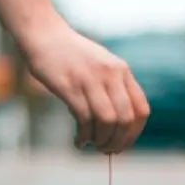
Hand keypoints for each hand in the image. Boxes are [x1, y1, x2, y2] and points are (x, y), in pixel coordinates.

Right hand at [26, 20, 149, 153]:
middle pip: (125, 119)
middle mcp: (110, 74)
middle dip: (117, 142)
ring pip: (107, 121)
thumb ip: (114, 89)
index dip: (134, 134)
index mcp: (121, 71)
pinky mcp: (70, 86)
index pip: (141, 110)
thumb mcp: (102, 66)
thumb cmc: (72, 56)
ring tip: (91, 144)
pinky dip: (83, 136)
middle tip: (105, 150)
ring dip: (101, 140)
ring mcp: (90, 79)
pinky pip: (84, 119)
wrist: (43, 35)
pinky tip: (78, 141)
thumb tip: (120, 127)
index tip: (122, 144)